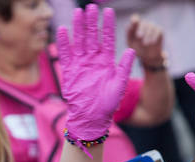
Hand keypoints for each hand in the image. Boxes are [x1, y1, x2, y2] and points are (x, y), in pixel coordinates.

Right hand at [57, 4, 135, 140]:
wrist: (91, 117)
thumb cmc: (107, 104)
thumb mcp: (119, 85)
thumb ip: (124, 68)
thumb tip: (131, 51)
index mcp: (106, 61)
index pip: (107, 38)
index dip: (108, 25)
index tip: (109, 11)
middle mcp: (93, 60)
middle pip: (92, 36)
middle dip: (91, 21)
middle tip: (91, 7)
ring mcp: (81, 64)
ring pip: (79, 41)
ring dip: (78, 27)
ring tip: (78, 12)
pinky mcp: (70, 71)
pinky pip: (66, 54)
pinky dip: (64, 43)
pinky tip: (62, 30)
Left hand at [126, 14, 164, 68]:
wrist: (148, 56)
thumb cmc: (137, 49)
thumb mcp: (131, 44)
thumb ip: (129, 36)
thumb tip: (130, 30)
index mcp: (135, 27)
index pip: (134, 19)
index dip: (134, 20)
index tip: (134, 22)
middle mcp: (144, 24)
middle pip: (143, 23)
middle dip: (141, 29)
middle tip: (139, 36)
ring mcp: (152, 26)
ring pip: (151, 27)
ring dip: (147, 35)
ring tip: (145, 44)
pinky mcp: (159, 30)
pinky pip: (158, 31)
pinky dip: (154, 37)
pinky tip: (152, 43)